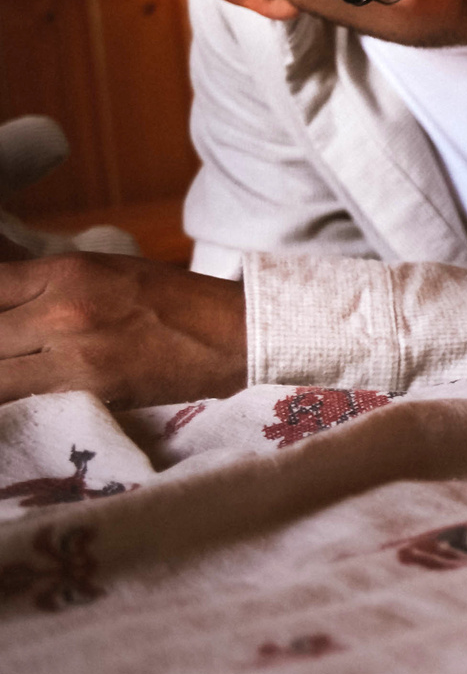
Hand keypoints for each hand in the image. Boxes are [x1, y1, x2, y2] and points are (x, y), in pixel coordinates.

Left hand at [0, 253, 247, 407]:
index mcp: (66, 271)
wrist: (235, 335)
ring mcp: (72, 352)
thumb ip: (48, 285)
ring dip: (0, 375)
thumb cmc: (175, 302)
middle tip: (12, 353)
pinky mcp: (87, 391)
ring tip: (13, 376)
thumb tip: (3, 302)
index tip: (1, 320)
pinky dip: (11, 402)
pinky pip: (17, 401)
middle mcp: (61, 308)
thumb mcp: (106, 271)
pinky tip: (18, 401)